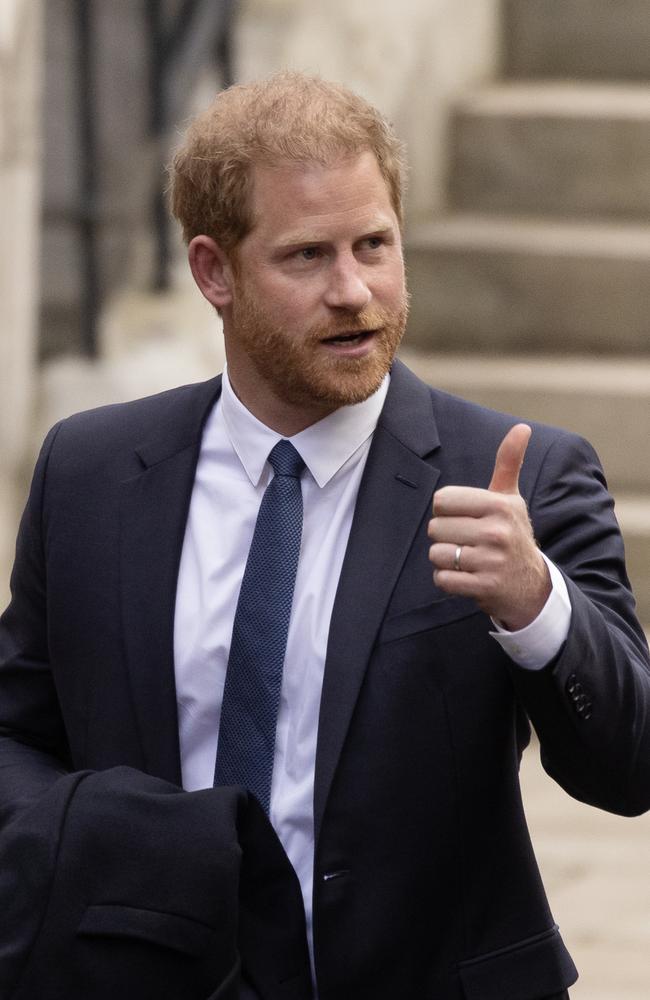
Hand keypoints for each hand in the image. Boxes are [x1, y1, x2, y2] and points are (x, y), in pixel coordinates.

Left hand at [427, 424, 550, 630]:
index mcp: (500, 505)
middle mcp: (497, 531)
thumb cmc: (512, 534)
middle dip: (445, 537)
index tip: (466, 519)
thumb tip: (522, 427)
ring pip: (437, 554)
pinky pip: (442, 579)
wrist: (531, 585)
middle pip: (435, 528)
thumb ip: (509, 463)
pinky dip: (448, 580)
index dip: (447, 511)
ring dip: (445, 560)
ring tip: (467, 559)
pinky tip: (466, 576)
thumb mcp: (511, 499)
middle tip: (468, 542)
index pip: (442, 500)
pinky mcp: (484, 587)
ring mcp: (491, 561)